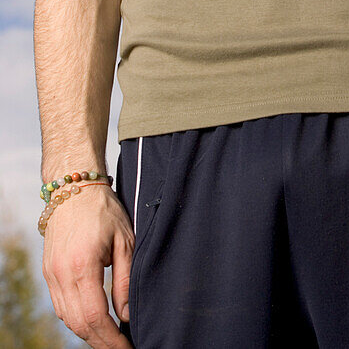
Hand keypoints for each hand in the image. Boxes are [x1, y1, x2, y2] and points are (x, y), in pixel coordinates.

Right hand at [42, 182, 133, 346]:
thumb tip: (127, 315)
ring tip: (110, 336)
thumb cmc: (104, 210)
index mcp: (82, 267)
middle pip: (79, 324)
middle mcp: (61, 275)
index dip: (112, 339)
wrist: (74, 188)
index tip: (127, 347)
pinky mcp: (48, 272)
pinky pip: (60, 305)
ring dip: (88, 332)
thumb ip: (125, 280)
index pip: (95, 318)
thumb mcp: (124, 241)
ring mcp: (51, 275)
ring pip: (67, 318)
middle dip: (101, 341)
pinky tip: (92, 319)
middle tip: (121, 346)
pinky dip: (76, 317)